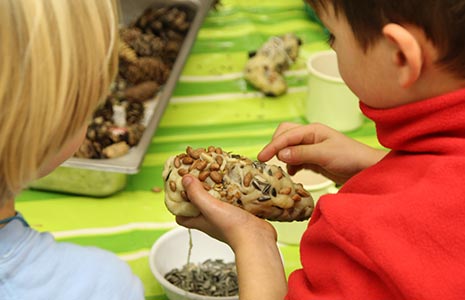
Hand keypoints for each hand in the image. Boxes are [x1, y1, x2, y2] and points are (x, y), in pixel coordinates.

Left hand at [176, 175, 276, 249]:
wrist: (257, 238)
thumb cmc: (232, 227)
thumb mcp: (210, 207)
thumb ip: (196, 194)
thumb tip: (185, 179)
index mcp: (200, 222)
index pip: (182, 217)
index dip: (178, 206)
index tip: (179, 190)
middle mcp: (212, 222)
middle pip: (199, 208)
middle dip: (198, 193)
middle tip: (200, 177)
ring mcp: (226, 220)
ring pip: (217, 204)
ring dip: (217, 192)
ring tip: (217, 176)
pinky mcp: (240, 216)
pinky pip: (233, 203)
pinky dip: (233, 193)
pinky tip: (236, 184)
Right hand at [258, 122, 386, 184]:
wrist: (366, 170)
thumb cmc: (350, 158)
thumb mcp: (325, 155)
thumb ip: (302, 154)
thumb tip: (281, 155)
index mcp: (312, 130)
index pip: (286, 135)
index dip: (272, 146)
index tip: (262, 158)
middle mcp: (309, 137)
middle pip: (284, 136)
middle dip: (276, 147)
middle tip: (270, 162)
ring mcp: (311, 148)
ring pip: (288, 148)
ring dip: (282, 157)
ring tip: (281, 170)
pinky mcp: (313, 159)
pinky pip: (294, 159)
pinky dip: (290, 165)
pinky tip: (292, 173)